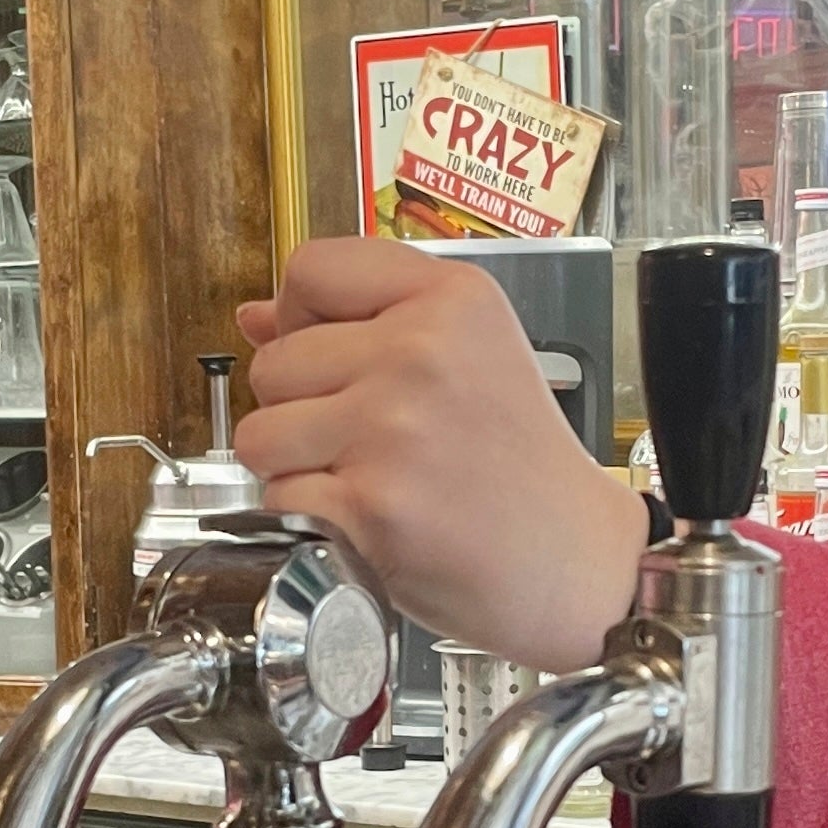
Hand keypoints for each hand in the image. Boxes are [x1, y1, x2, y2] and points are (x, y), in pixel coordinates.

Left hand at [236, 238, 646, 674]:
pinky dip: (309, 516)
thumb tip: (256, 315)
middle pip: (273, 361)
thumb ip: (361, 321)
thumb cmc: (522, 467)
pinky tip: (367, 515)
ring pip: (260, 434)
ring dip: (292, 465)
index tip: (331, 352)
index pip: (311, 269)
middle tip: (365, 435)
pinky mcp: (372, 501)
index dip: (300, 316)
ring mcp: (393, 427)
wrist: (571, 558)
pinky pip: (279, 497)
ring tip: (359, 474)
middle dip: (298, 407)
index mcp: (451, 299)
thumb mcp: (469, 354)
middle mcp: (422, 351)